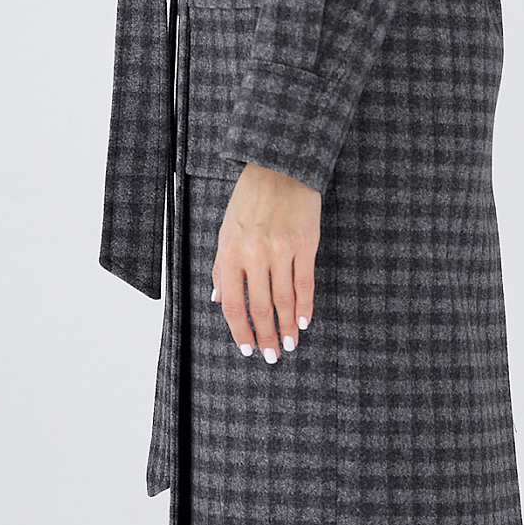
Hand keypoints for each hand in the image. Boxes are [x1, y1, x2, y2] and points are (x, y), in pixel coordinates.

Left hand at [212, 164, 319, 363]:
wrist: (279, 168)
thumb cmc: (249, 199)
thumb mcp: (225, 230)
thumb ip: (222, 266)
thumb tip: (218, 298)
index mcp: (230, 251)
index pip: (233, 303)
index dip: (239, 330)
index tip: (247, 348)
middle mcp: (253, 252)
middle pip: (259, 307)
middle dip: (265, 336)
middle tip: (271, 356)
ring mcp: (280, 248)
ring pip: (284, 300)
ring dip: (287, 327)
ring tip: (290, 345)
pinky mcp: (305, 243)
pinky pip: (305, 283)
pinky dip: (305, 307)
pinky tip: (305, 322)